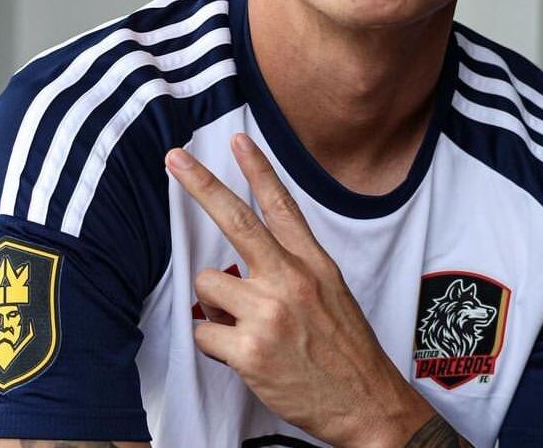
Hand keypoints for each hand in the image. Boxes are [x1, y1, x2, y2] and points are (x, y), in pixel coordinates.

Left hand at [165, 134, 436, 446]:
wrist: (367, 402)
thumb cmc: (346, 352)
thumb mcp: (332, 293)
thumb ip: (290, 271)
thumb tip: (237, 266)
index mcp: (314, 263)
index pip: (282, 206)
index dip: (258, 169)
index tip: (238, 141)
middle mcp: (291, 279)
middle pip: (237, 220)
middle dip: (201, 185)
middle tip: (175, 158)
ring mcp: (270, 312)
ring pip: (206, 285)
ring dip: (213, 307)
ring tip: (243, 328)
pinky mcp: (251, 349)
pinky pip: (203, 333)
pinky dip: (214, 346)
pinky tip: (242, 356)